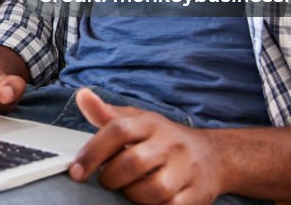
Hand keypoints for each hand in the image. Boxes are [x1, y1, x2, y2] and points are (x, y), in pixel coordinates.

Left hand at [69, 88, 226, 203]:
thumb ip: (107, 114)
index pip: (117, 130)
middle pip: (132, 163)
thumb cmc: (166, 139)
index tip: (77, 170)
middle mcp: (169, 143)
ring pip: (153, 189)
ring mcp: (186, 169)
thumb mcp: (138, 120)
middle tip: (108, 180)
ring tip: (130, 189)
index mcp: (150, 123)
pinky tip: (150, 200)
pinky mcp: (197, 193)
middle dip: (111, 177)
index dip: (93, 151)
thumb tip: (82, 96)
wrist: (214, 155)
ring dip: (133, 195)